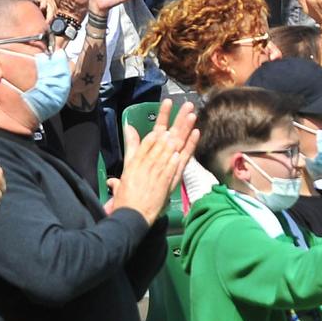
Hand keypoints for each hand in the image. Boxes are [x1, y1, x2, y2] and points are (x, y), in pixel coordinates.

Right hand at [108, 103, 198, 223]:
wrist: (131, 216)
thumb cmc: (126, 196)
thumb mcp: (126, 167)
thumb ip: (130, 147)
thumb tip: (129, 129)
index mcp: (139, 157)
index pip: (152, 133)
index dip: (161, 118)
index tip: (167, 104)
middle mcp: (150, 160)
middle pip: (167, 135)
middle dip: (177, 119)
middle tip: (186, 105)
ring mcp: (161, 169)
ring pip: (175, 144)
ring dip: (185, 129)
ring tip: (192, 115)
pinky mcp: (170, 178)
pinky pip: (182, 160)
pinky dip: (188, 147)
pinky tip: (194, 135)